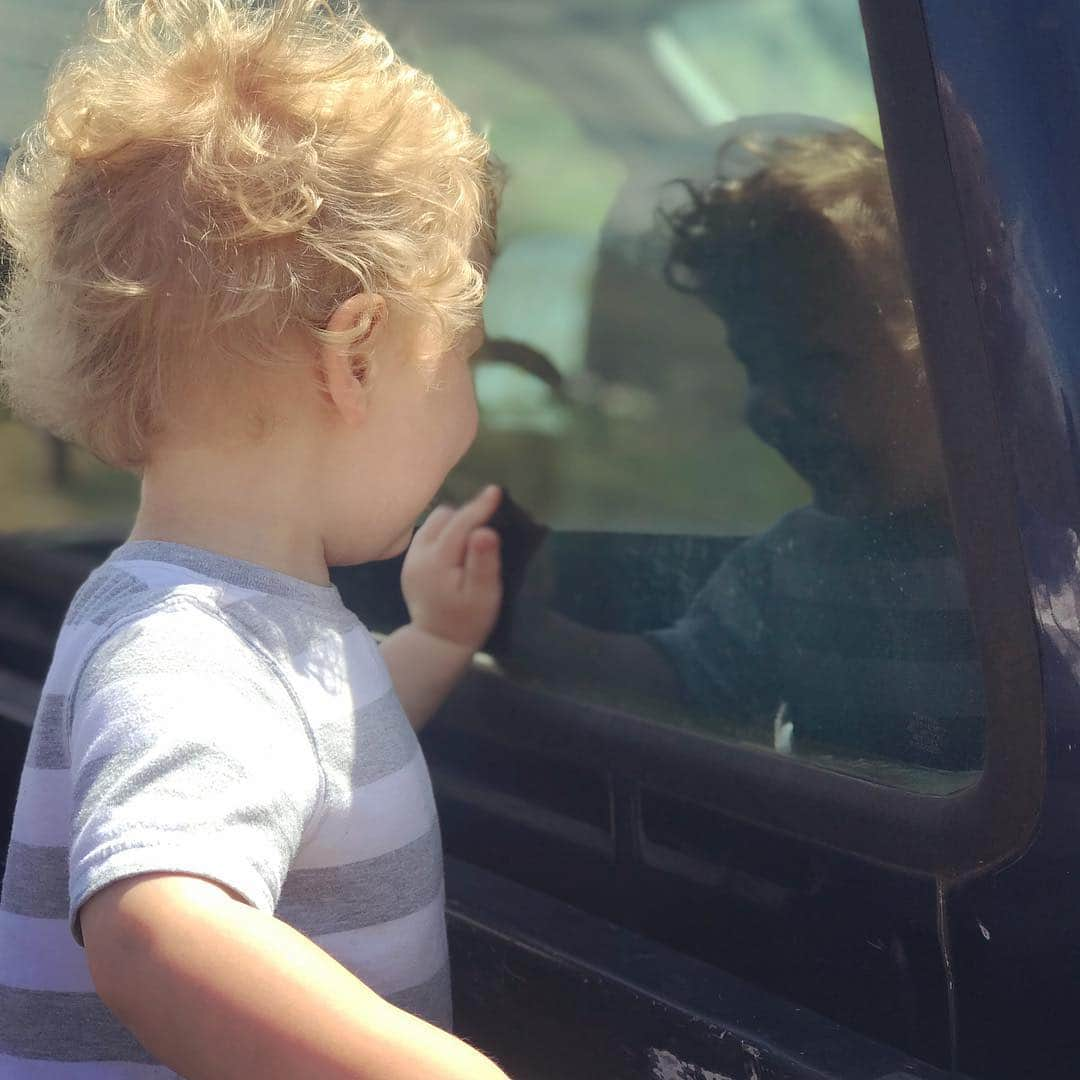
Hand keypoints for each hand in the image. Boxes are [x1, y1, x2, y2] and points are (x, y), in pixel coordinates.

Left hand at [401, 486, 502, 651]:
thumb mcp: (484, 594)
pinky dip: (445, 532)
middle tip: (488, 524)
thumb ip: (483, 561)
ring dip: (454, 523)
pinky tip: (457, 548)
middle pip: (443, 517)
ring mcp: (411, 557)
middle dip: (466, 515)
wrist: (437, 642)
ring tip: (473, 537)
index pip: (460, 524)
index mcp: (437, 561)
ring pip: (434, 522)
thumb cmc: (468, 619)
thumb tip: (485, 530)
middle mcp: (418, 554)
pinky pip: (429, 533)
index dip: (479, 507)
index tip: (496, 491)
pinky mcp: (410, 562)